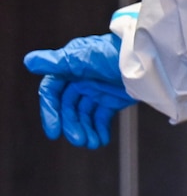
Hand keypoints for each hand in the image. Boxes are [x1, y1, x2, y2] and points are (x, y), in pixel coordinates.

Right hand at [23, 34, 134, 148]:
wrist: (148, 57)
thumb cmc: (115, 52)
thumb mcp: (84, 57)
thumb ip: (56, 62)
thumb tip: (29, 62)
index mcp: (68, 68)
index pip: (52, 93)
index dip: (51, 112)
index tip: (54, 132)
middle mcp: (79, 80)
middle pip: (68, 108)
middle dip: (72, 125)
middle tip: (79, 140)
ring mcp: (96, 90)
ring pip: (84, 115)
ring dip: (86, 130)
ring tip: (91, 143)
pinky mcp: (112, 99)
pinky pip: (101, 117)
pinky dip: (100, 129)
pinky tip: (101, 139)